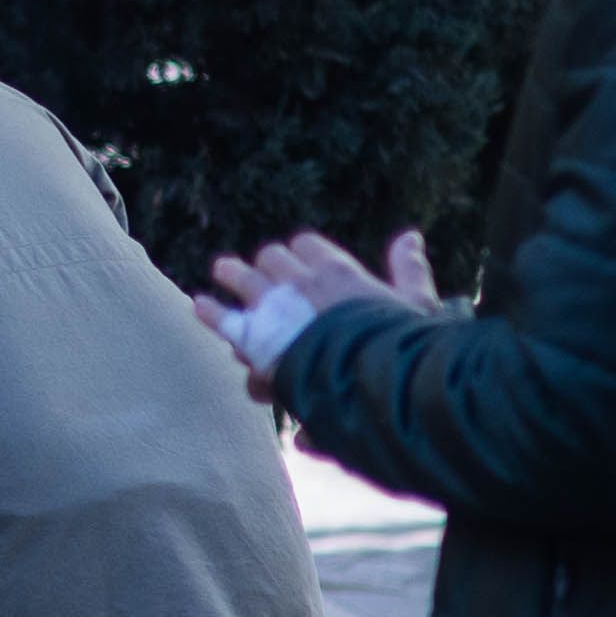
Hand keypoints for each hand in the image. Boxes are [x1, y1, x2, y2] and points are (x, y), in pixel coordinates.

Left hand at [198, 226, 430, 389]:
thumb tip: (410, 235)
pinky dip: (211, 310)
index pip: (308, 245)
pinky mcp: (252, 338)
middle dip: (268, 265)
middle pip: (273, 258)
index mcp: (338, 270)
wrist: (369, 381)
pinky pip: (223, 317)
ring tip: (223, 269)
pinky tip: (198, 304)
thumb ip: (409, 269)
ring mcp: (273, 306)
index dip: (302, 252)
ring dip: (234, 272)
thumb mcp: (416, 305)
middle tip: (261, 271)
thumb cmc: (400, 347)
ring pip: (244, 277)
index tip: (300, 259)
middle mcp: (301, 281)